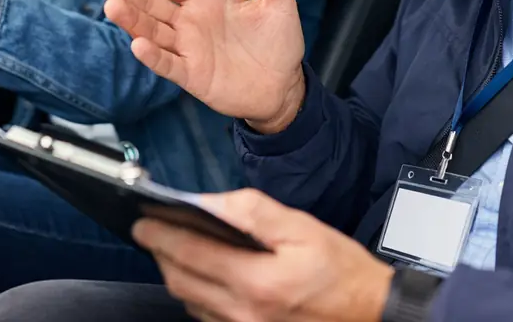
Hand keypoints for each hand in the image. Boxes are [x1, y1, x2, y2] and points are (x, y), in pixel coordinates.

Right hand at [90, 0, 306, 132]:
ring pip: (152, 31)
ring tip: (111, 6)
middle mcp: (189, 22)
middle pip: (150, 3)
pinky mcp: (193, 76)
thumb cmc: (278, 42)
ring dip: (132, 20)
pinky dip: (154, 56)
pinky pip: (168, 64)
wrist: (284, 86)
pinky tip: (138, 45)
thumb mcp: (279, 2)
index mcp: (204, 0)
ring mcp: (188, 49)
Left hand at [133, 188, 393, 321]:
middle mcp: (243, 313)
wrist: (369, 313)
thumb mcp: (302, 228)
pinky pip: (207, 317)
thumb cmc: (340, 270)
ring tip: (172, 247)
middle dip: (159, 253)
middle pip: (180, 281)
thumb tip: (210, 202)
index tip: (142, 221)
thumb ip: (252, 211)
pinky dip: (196, 293)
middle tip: (149, 231)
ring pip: (189, 302)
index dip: (160, 235)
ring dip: (175, 274)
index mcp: (256, 281)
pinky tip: (200, 275)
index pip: (190, 254)